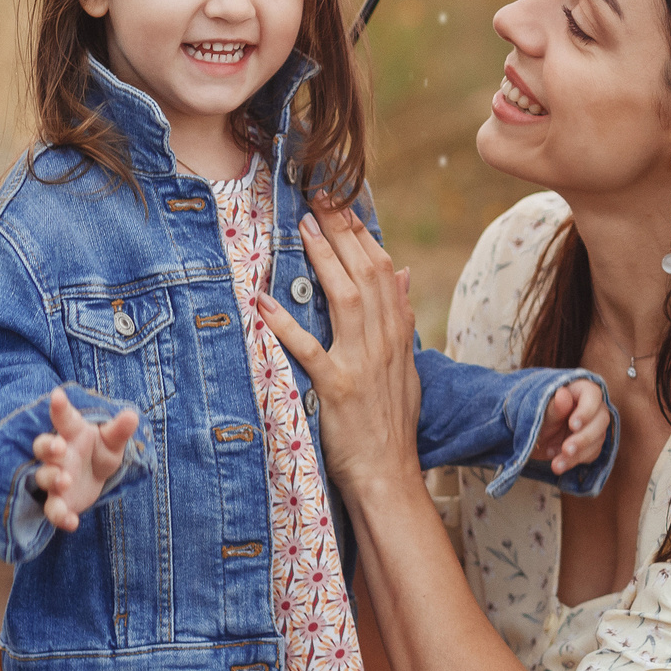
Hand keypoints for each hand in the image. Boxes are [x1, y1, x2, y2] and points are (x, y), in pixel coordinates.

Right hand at [30, 388, 139, 532]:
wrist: (94, 478)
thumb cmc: (100, 451)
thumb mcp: (113, 441)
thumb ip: (119, 430)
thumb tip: (132, 415)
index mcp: (72, 433)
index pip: (64, 418)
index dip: (60, 408)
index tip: (57, 395)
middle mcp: (59, 455)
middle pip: (43, 447)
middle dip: (48, 447)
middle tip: (58, 447)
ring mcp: (55, 478)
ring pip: (44, 477)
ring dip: (52, 479)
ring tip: (65, 481)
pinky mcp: (59, 502)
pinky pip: (54, 510)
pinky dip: (60, 517)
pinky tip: (72, 522)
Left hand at [258, 203, 422, 496]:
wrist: (390, 474)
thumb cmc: (392, 422)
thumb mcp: (406, 366)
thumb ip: (401, 319)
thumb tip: (403, 275)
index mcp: (398, 334)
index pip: (383, 269)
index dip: (362, 233)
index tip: (342, 203)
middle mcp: (384, 342)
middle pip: (366, 273)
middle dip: (343, 231)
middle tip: (319, 196)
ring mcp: (362, 364)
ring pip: (346, 299)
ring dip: (324, 260)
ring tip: (303, 228)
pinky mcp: (338, 389)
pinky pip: (310, 350)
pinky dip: (286, 325)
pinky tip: (263, 302)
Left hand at [533, 376, 608, 475]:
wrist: (533, 437)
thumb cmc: (537, 417)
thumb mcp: (540, 412)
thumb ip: (553, 406)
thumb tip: (563, 394)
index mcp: (580, 390)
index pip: (593, 395)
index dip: (586, 411)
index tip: (572, 425)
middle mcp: (593, 407)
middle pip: (601, 420)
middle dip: (584, 438)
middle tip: (566, 449)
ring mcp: (595, 426)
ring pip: (597, 440)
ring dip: (578, 455)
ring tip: (556, 464)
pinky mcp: (593, 444)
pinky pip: (591, 454)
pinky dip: (575, 461)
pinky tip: (559, 464)